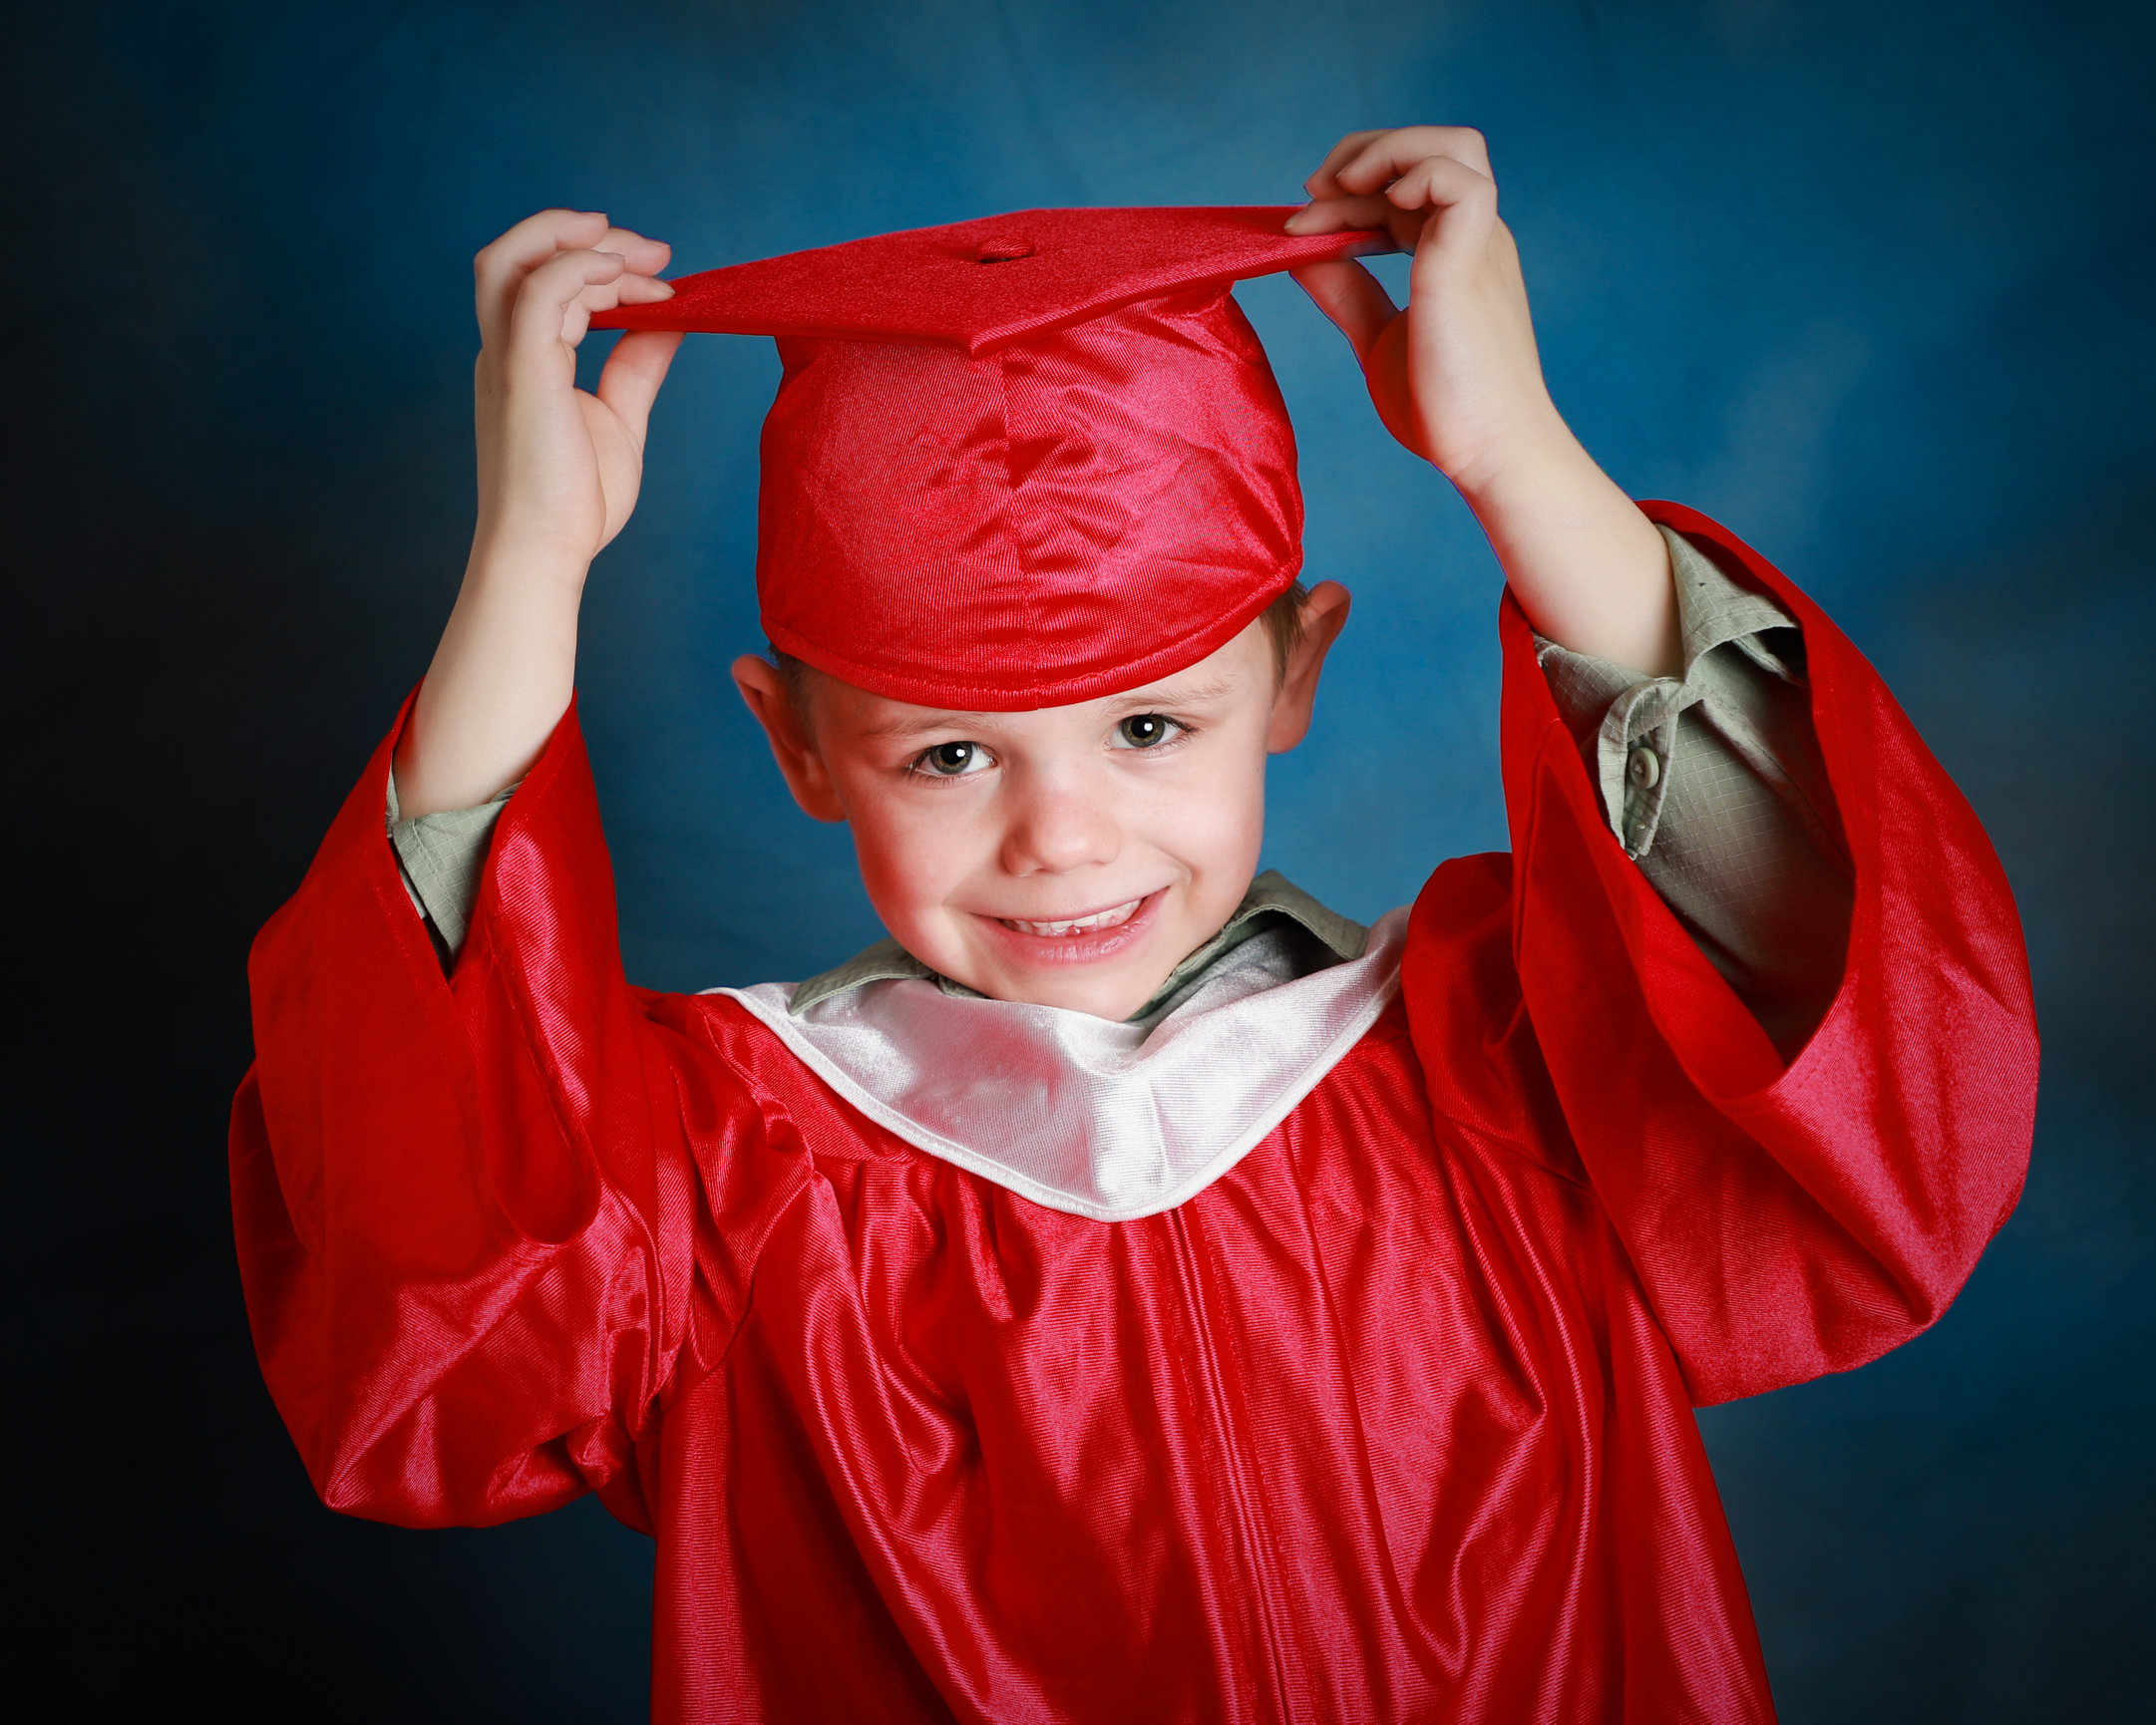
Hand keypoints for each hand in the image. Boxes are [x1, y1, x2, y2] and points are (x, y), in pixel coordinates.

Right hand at [471, 210, 681, 576]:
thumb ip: (638, 365)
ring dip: (575, 238)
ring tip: (638, 248)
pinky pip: (539, 291)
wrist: (547, 551)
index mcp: (524, 359)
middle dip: (590, 238)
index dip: (607, 267)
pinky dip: (580, 268)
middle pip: (523, 256)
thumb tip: (670, 321)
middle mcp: (505, 349)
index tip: (666, 276)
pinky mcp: (521, 370)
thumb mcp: (621, 418)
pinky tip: (624, 274)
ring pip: (513, 258)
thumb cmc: (576, 502)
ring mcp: (507, 357)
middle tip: (657, 251)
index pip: (553, 284)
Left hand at [1285, 126, 1566, 498]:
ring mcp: (1478, 246)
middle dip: (1362, 155)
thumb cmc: (1447, 410)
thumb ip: (1345, 293)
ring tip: (1339, 187)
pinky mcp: (1470, 264)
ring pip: (1453, 148)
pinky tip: (1379, 209)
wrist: (1491, 455)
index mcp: (1454, 253)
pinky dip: (1415, 176)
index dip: (1347, 193)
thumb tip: (1301, 255)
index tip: (1299, 226)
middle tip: (1312, 193)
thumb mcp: (1378, 338)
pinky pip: (1460, 181)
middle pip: (1430, 150)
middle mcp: (1472, 239)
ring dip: (1389, 151)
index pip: (1403, 189)